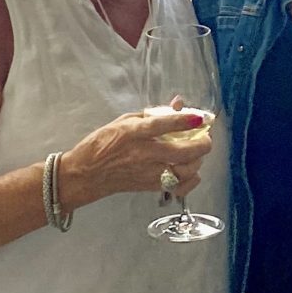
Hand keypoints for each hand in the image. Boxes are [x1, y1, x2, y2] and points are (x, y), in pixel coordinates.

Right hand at [60, 103, 212, 208]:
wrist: (86, 174)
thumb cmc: (102, 144)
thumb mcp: (124, 121)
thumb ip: (152, 115)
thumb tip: (177, 105)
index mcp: (133, 134)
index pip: (163, 125)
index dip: (185, 120)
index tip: (200, 117)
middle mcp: (143, 154)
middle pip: (183, 152)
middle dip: (202, 143)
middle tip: (205, 136)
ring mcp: (148, 173)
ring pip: (185, 171)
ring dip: (198, 160)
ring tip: (197, 152)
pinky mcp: (150, 187)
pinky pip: (179, 187)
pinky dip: (190, 179)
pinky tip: (191, 171)